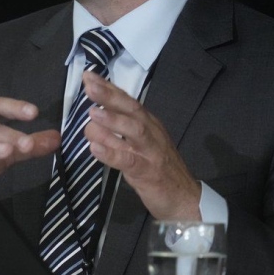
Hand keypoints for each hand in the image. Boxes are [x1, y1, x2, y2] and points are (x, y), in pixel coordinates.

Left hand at [82, 71, 201, 219]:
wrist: (184, 198)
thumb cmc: (158, 169)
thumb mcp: (140, 145)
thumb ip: (120, 130)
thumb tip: (94, 115)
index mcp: (149, 124)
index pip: (128, 101)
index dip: (109, 88)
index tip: (89, 76)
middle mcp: (151, 133)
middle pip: (132, 110)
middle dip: (110, 96)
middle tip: (89, 86)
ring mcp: (151, 152)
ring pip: (134, 131)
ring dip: (113, 121)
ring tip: (92, 113)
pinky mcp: (149, 172)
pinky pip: (130, 161)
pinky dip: (112, 154)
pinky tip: (95, 149)